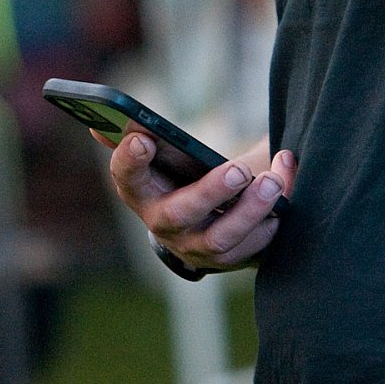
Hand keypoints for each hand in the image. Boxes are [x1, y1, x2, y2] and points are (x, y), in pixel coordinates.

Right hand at [102, 129, 295, 274]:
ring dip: (251, 210)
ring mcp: (198, 248)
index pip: (126, 177)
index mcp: (142, 191)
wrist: (209, 221)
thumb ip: (138, 138)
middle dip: (210, 192)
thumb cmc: (184, 175)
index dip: (129, 160)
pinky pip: (254, 247)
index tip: (143, 138)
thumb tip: (97, 124)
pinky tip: (286, 190)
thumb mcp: (162, 156)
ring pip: (222, 239)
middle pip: (181, 214)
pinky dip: (274, 218)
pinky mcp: (232, 259)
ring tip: (274, 182)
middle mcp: (165, 225)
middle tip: (239, 169)